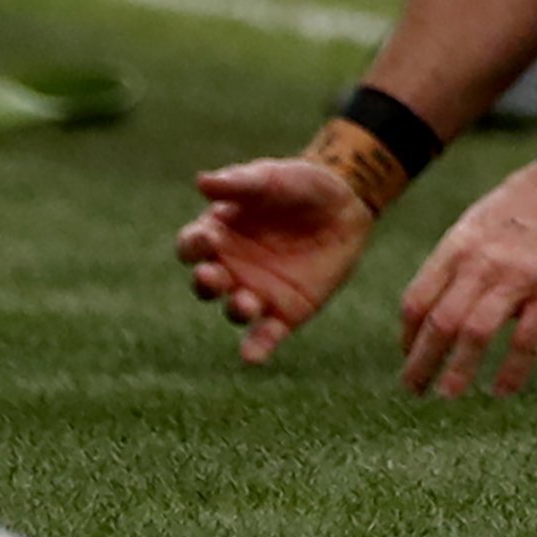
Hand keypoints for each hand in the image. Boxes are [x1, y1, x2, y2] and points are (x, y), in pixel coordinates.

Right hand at [176, 155, 375, 364]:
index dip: (193, 245)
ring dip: (235, 310)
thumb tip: (201, 181)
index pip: (191, 246)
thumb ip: (239, 182)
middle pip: (205, 283)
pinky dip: (255, 349)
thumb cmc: (300, 186)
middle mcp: (230, 268)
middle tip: (212, 275)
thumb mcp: (272, 178)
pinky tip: (252, 358)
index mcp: (218, 233)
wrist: (345, 205)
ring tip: (246, 302)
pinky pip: (264, 336)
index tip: (207, 239)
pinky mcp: (284, 314)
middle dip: (205, 282)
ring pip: (234, 310)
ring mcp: (255, 292)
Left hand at [395, 164, 536, 398]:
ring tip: (448, 395)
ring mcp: (518, 277)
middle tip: (414, 389)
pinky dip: (512, 370)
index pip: (418, 300)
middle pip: (439, 322)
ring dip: (458, 370)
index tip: (408, 356)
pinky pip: (527, 340)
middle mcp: (481, 263)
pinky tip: (502, 389)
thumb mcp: (477, 224)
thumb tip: (435, 308)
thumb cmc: (524, 204)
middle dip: (422, 362)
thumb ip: (457, 263)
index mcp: (458, 246)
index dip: (407, 336)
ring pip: (476, 334)